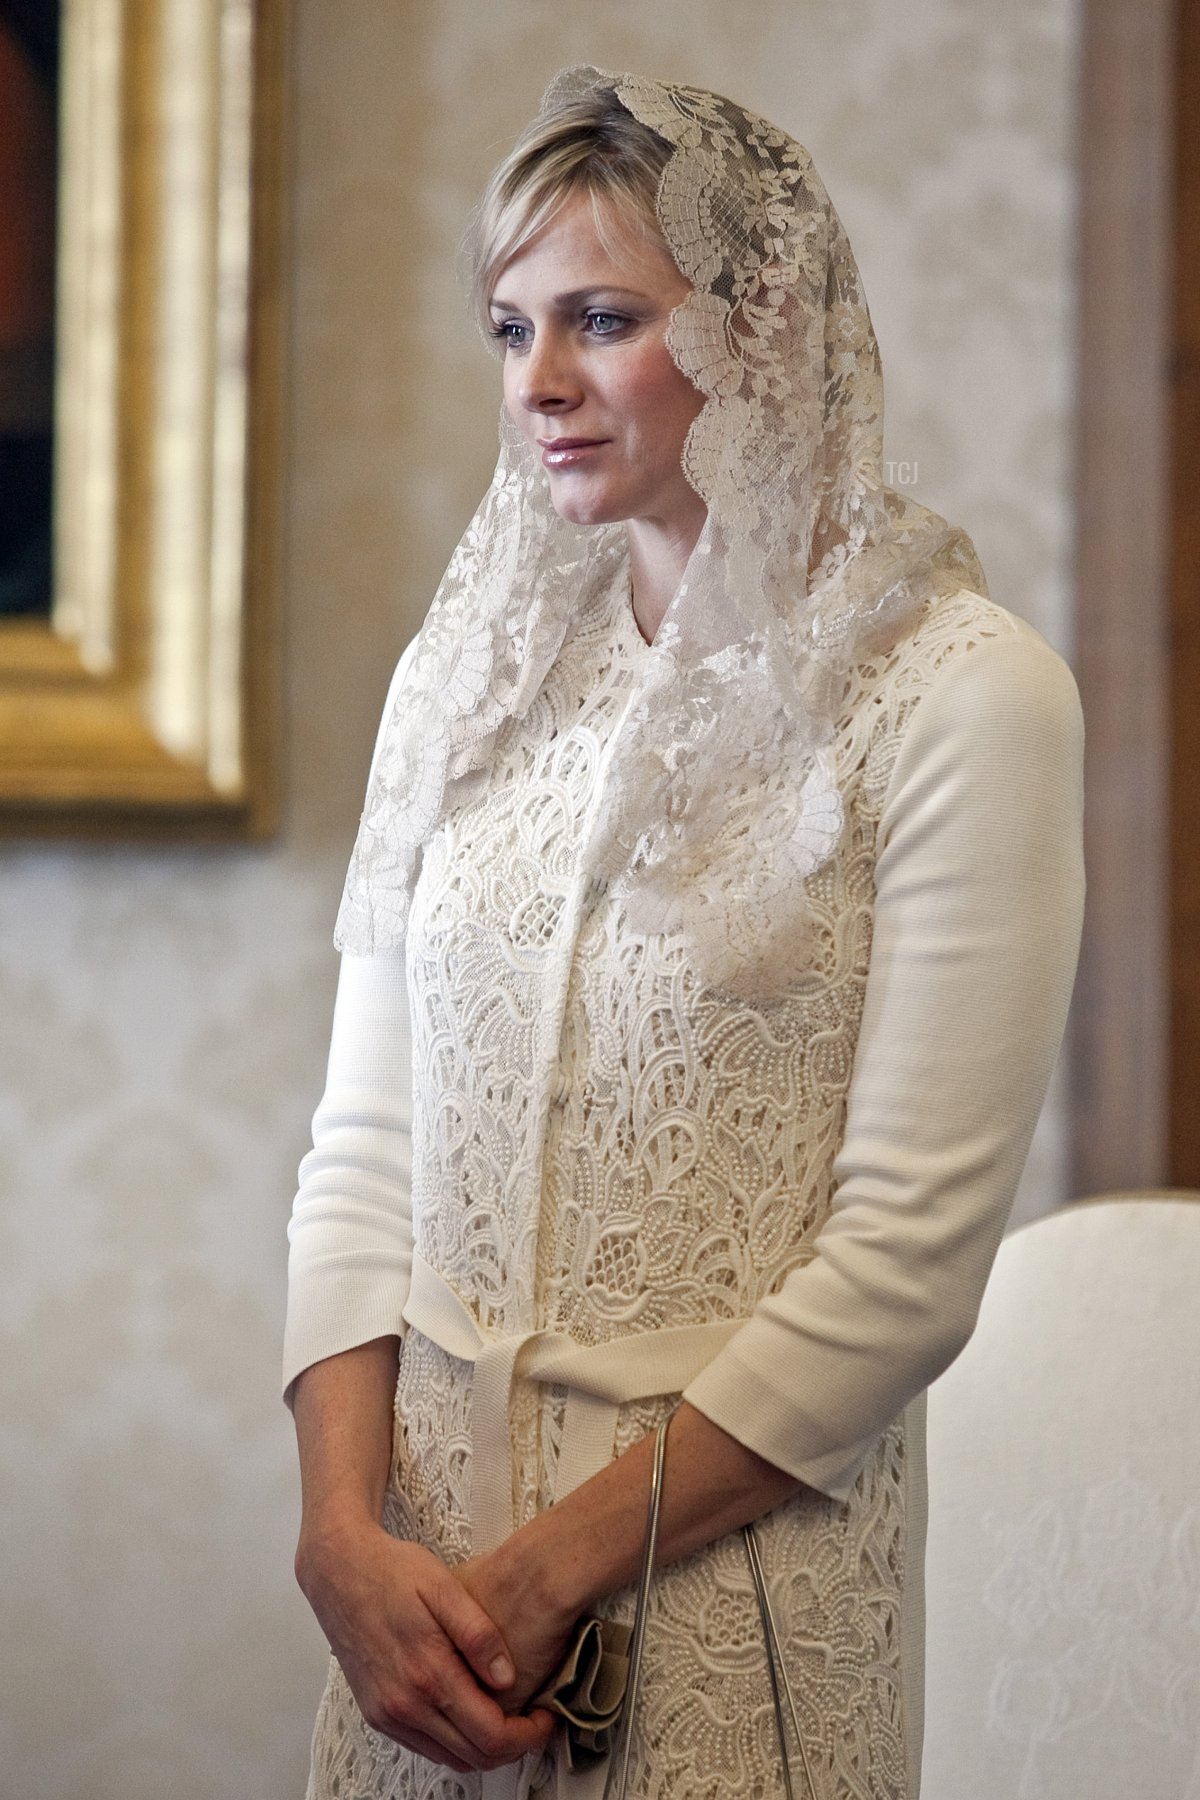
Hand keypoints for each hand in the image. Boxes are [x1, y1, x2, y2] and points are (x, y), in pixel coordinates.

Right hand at [296, 1518, 554, 1772]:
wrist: (338, 1570)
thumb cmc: (392, 1570)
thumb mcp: (443, 1586)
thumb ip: (478, 1634)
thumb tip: (509, 1678)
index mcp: (427, 1673)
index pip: (490, 1735)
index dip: (528, 1735)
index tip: (547, 1717)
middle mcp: (404, 1705)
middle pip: (474, 1756)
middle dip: (513, 1746)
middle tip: (534, 1720)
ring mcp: (387, 1713)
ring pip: (451, 1758)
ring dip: (484, 1747)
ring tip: (508, 1716)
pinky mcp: (377, 1713)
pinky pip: (426, 1747)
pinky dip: (455, 1741)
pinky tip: (470, 1711)